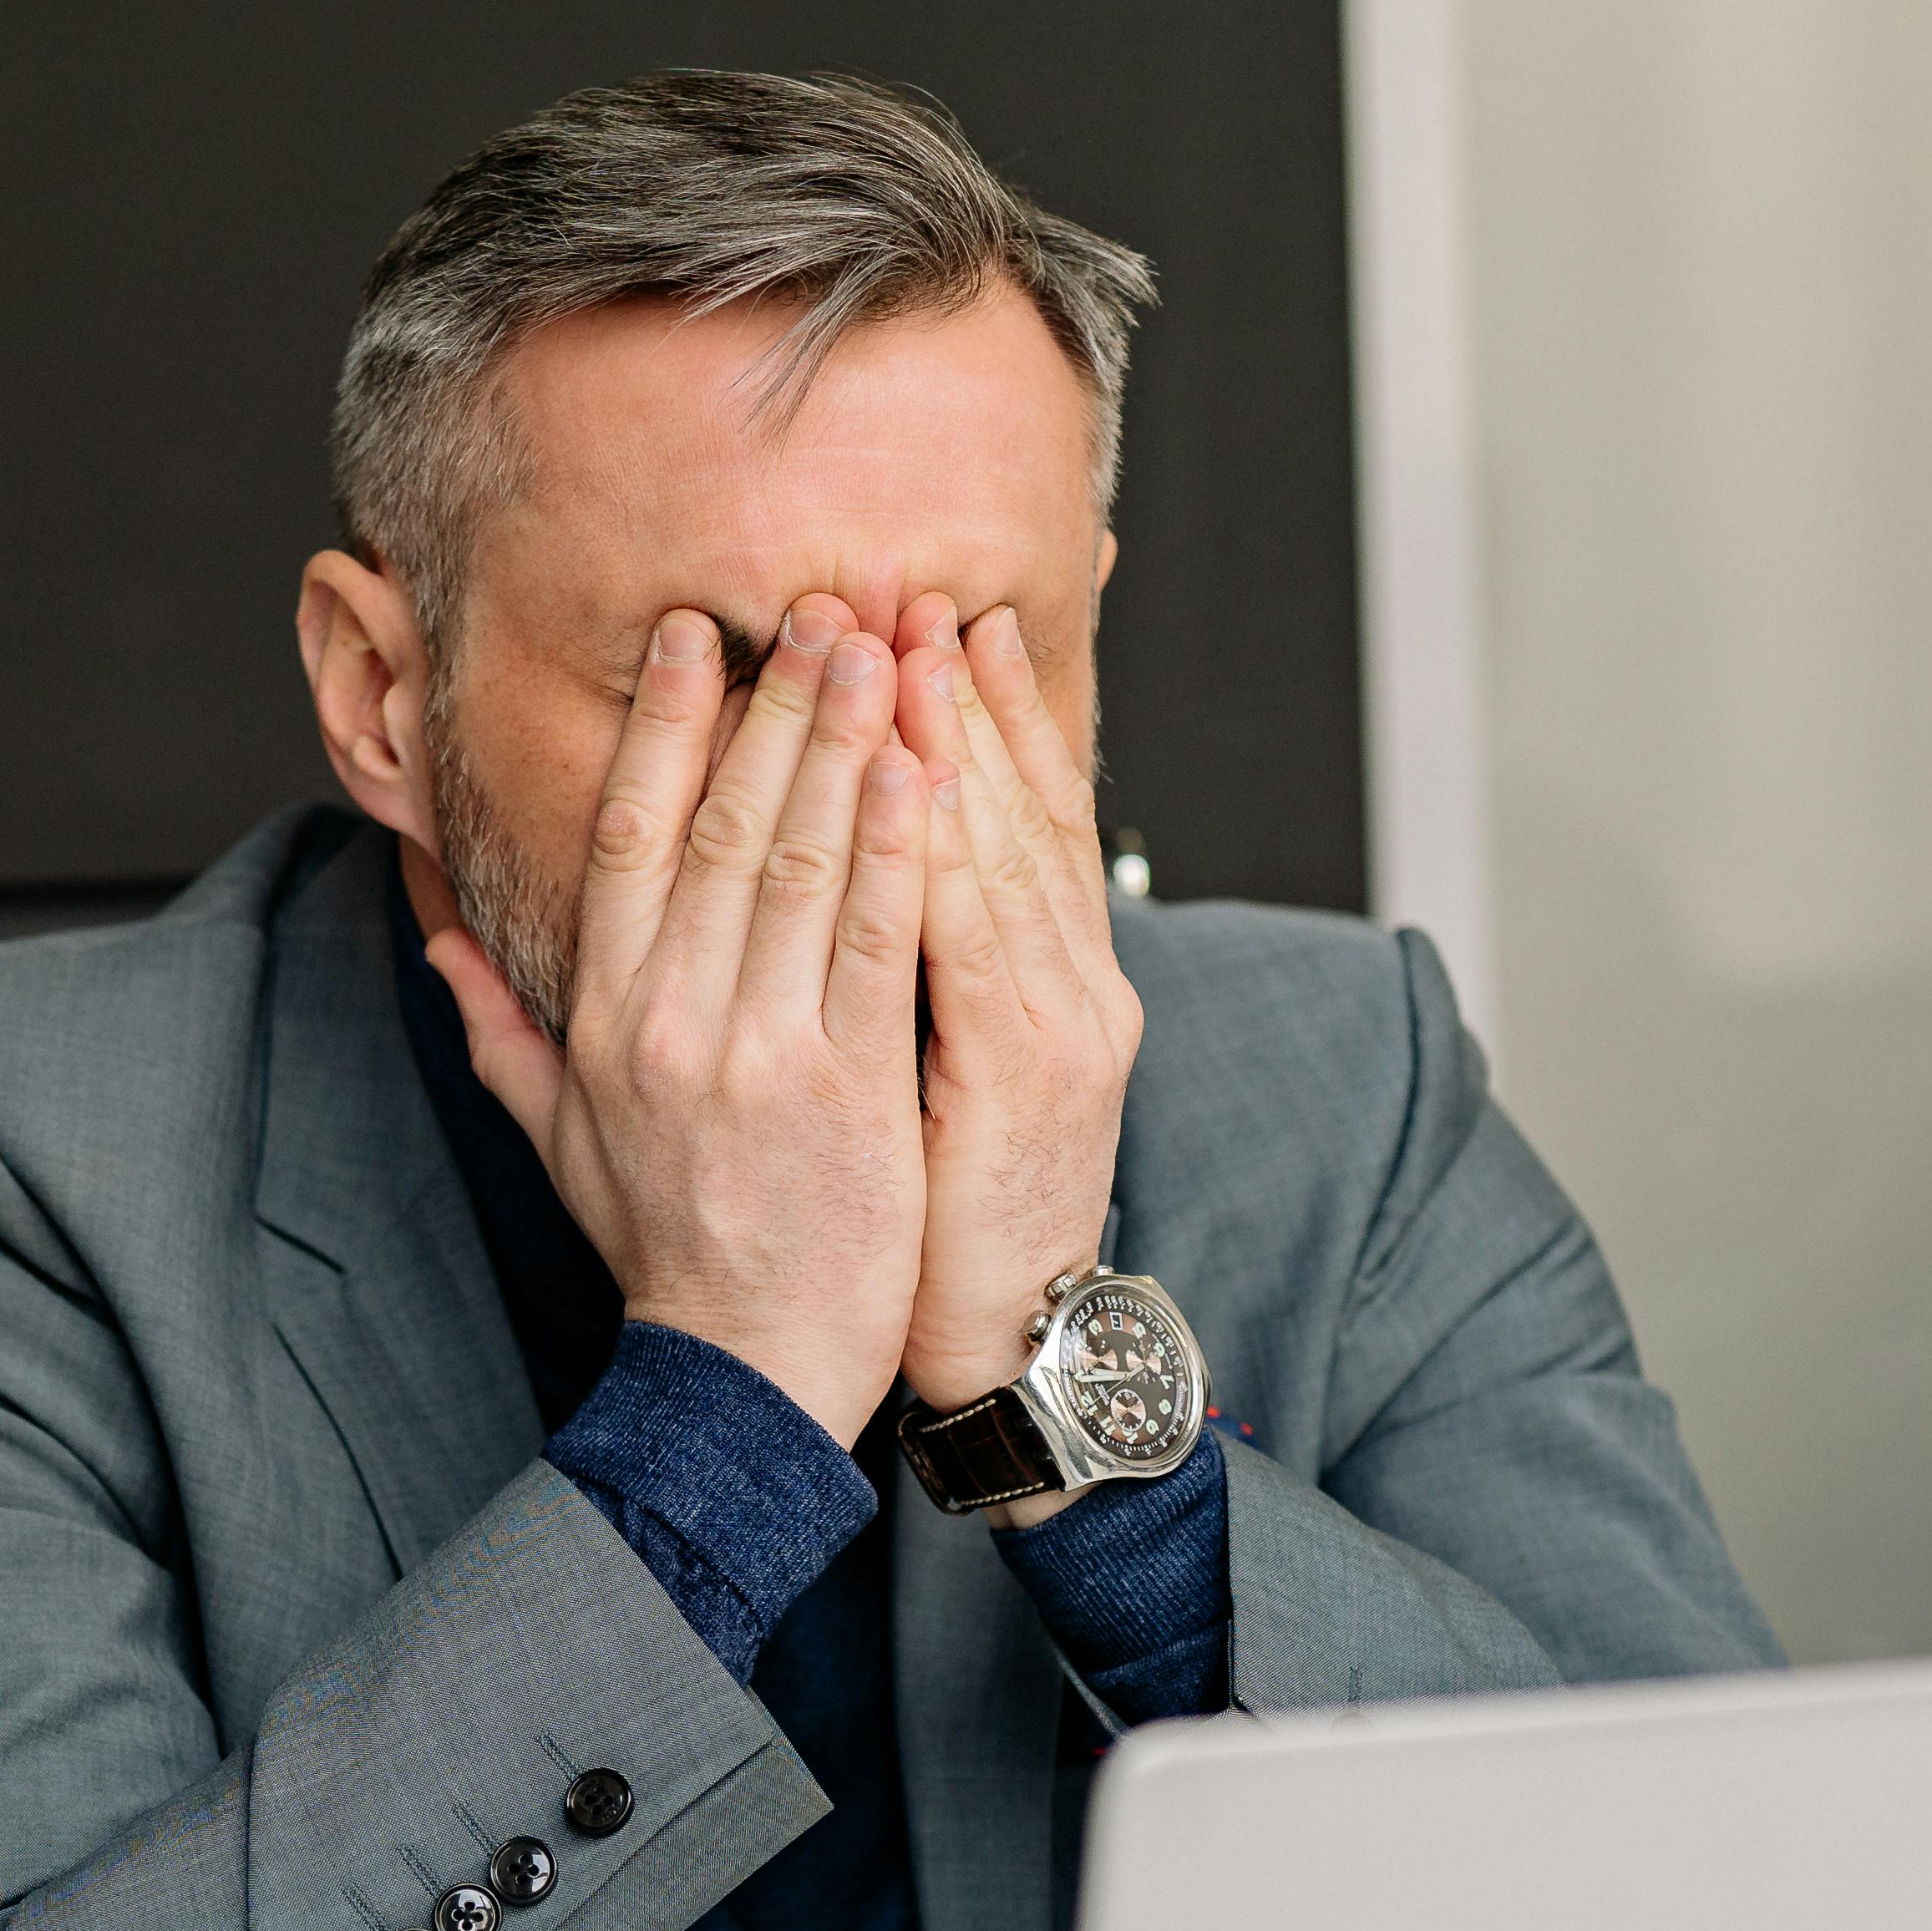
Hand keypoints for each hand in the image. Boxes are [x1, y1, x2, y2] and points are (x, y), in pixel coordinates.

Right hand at [419, 598, 930, 1445]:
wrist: (744, 1367)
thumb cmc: (664, 1248)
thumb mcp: (559, 1138)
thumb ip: (500, 1031)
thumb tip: (436, 939)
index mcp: (606, 1018)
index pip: (631, 838)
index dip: (663, 726)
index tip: (694, 635)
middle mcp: (675, 1021)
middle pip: (723, 825)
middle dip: (771, 703)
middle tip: (814, 605)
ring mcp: (762, 1052)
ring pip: (803, 863)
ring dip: (845, 745)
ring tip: (881, 648)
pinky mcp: (850, 1088)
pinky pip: (878, 944)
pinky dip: (899, 850)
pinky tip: (924, 770)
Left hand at [889, 596, 1142, 1466]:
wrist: (1008, 1341)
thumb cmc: (949, 1215)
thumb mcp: (944, 1079)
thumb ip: (914, 976)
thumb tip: (859, 886)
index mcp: (1047, 979)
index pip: (1021, 817)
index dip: (987, 716)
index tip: (943, 622)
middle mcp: (1072, 982)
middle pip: (1018, 808)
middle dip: (961, 695)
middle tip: (914, 589)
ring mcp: (1061, 1023)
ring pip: (1005, 850)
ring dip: (958, 741)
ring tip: (910, 642)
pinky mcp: (1026, 1074)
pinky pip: (977, 941)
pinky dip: (947, 854)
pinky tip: (912, 779)